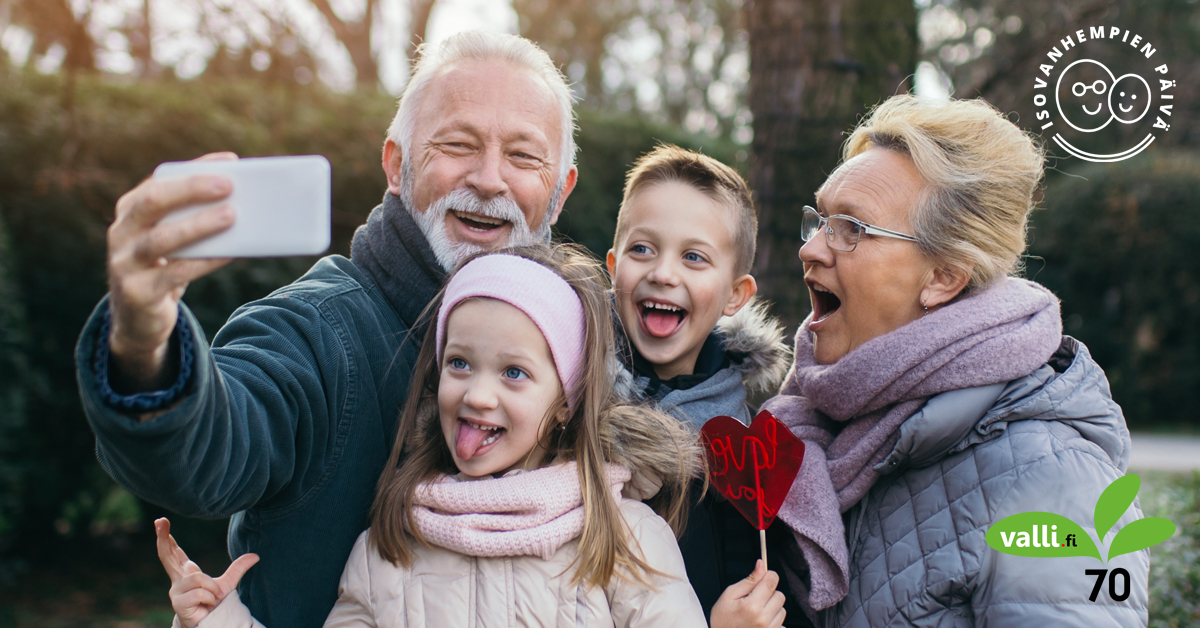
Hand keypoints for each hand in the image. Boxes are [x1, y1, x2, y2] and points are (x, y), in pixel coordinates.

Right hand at [107, 153, 237, 391]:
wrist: (138, 320)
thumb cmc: (165, 267)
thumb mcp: (173, 239)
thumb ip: (193, 217)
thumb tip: (242, 199)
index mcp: (129, 210)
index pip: (159, 180)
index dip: (195, 169)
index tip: (229, 161)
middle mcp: (121, 232)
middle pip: (152, 201)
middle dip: (191, 189)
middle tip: (229, 185)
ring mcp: (124, 263)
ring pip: (161, 239)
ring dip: (199, 225)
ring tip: (232, 215)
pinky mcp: (138, 293)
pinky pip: (175, 273)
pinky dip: (205, 261)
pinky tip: (230, 253)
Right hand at [155, 518, 258, 627]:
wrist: (212, 622)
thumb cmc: (214, 604)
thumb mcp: (227, 583)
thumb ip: (238, 568)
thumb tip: (256, 556)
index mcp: (186, 573)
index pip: (174, 553)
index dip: (167, 539)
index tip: (161, 522)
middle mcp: (178, 581)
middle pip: (166, 556)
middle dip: (163, 537)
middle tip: (159, 520)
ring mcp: (176, 592)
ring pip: (198, 578)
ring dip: (212, 588)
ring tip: (214, 598)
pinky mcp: (179, 603)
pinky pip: (200, 592)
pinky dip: (210, 597)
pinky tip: (208, 604)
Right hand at [710, 559, 786, 627]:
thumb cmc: (722, 618)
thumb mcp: (730, 594)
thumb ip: (749, 580)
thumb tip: (761, 565)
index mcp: (751, 606)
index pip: (771, 583)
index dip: (769, 575)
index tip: (764, 576)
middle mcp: (763, 619)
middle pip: (779, 596)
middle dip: (769, 593)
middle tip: (756, 598)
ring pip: (782, 609)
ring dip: (772, 607)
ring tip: (757, 611)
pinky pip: (782, 623)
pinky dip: (774, 620)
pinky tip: (761, 621)